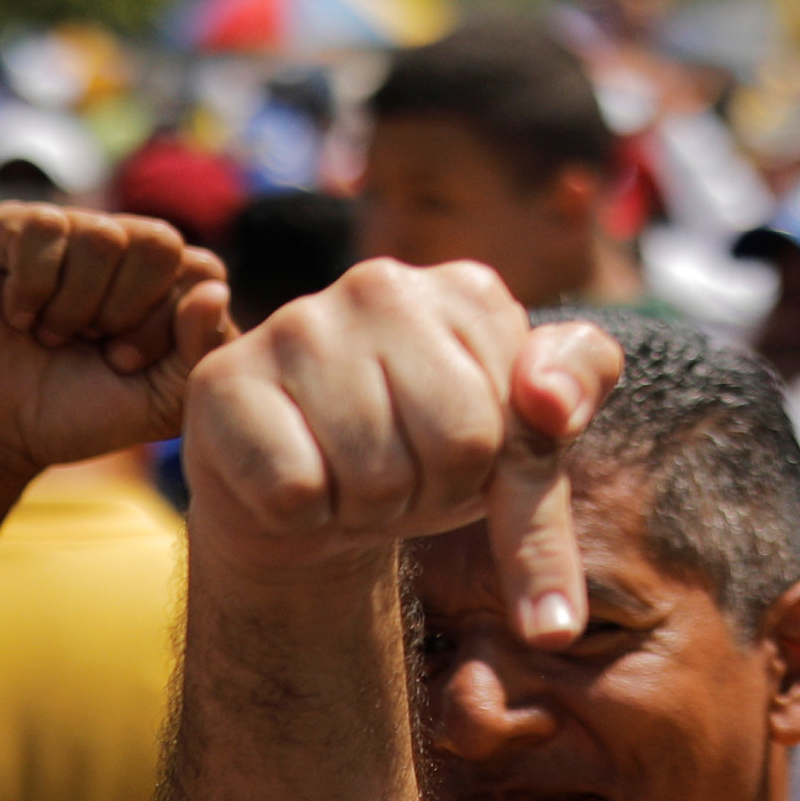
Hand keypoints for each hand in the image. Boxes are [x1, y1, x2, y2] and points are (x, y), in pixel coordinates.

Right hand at [0, 204, 231, 471]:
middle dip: (124, 309)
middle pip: (160, 242)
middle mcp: (125, 248)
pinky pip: (45, 228)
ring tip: (52, 334)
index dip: (166, 322)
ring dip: (75, 304)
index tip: (126, 363)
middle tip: (91, 344)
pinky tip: (18, 317)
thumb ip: (202, 350)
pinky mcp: (13, 226)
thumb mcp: (161, 400)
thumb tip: (213, 290)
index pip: (203, 270)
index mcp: (169, 283)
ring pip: (103, 236)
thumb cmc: (82, 412)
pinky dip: (31, 288)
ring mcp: (71, 231)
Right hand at [180, 258, 623, 644]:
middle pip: (457, 445)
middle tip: (406, 477)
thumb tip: (553, 408)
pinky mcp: (224, 381)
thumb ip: (575, 397)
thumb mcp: (523, 440)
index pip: (520, 423)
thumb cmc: (428, 458)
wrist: (312, 502)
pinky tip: (296, 482)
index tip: (475, 467)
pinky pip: (295, 492)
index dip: (499, 478)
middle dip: (438, 492)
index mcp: (471, 292)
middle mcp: (383, 284)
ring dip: (371, 509)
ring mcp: (297, 323)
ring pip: (375, 476)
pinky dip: (305, 516)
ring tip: (352, 479)